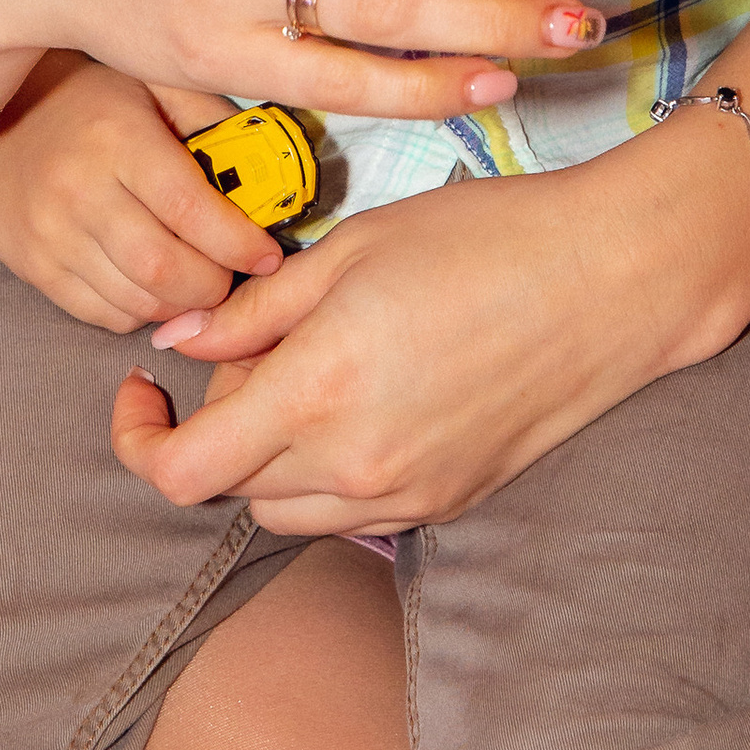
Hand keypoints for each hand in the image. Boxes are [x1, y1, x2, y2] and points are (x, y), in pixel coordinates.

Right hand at [0, 55, 282, 331]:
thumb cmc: (91, 99)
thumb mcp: (154, 83)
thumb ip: (210, 119)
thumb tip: (268, 167)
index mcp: (119, 138)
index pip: (190, 210)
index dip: (239, 244)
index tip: (268, 255)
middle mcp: (80, 189)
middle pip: (165, 269)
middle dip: (214, 286)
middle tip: (231, 274)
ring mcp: (50, 233)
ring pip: (136, 300)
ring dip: (180, 304)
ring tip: (195, 281)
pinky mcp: (31, 265)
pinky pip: (101, 314)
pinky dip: (139, 312)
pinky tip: (151, 285)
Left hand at [110, 122, 749, 536]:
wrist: (612, 280)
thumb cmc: (486, 238)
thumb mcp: (352, 248)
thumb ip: (253, 311)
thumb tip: (177, 346)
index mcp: (316, 392)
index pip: (183, 472)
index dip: (137, 441)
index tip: (140, 392)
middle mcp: (354, 465)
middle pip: (229, 488)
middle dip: (212, 425)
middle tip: (249, 345)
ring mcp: (405, 496)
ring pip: (285, 510)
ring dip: (266, 456)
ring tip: (306, 370)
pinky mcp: (447, 504)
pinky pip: (349, 511)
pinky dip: (326, 470)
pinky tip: (361, 396)